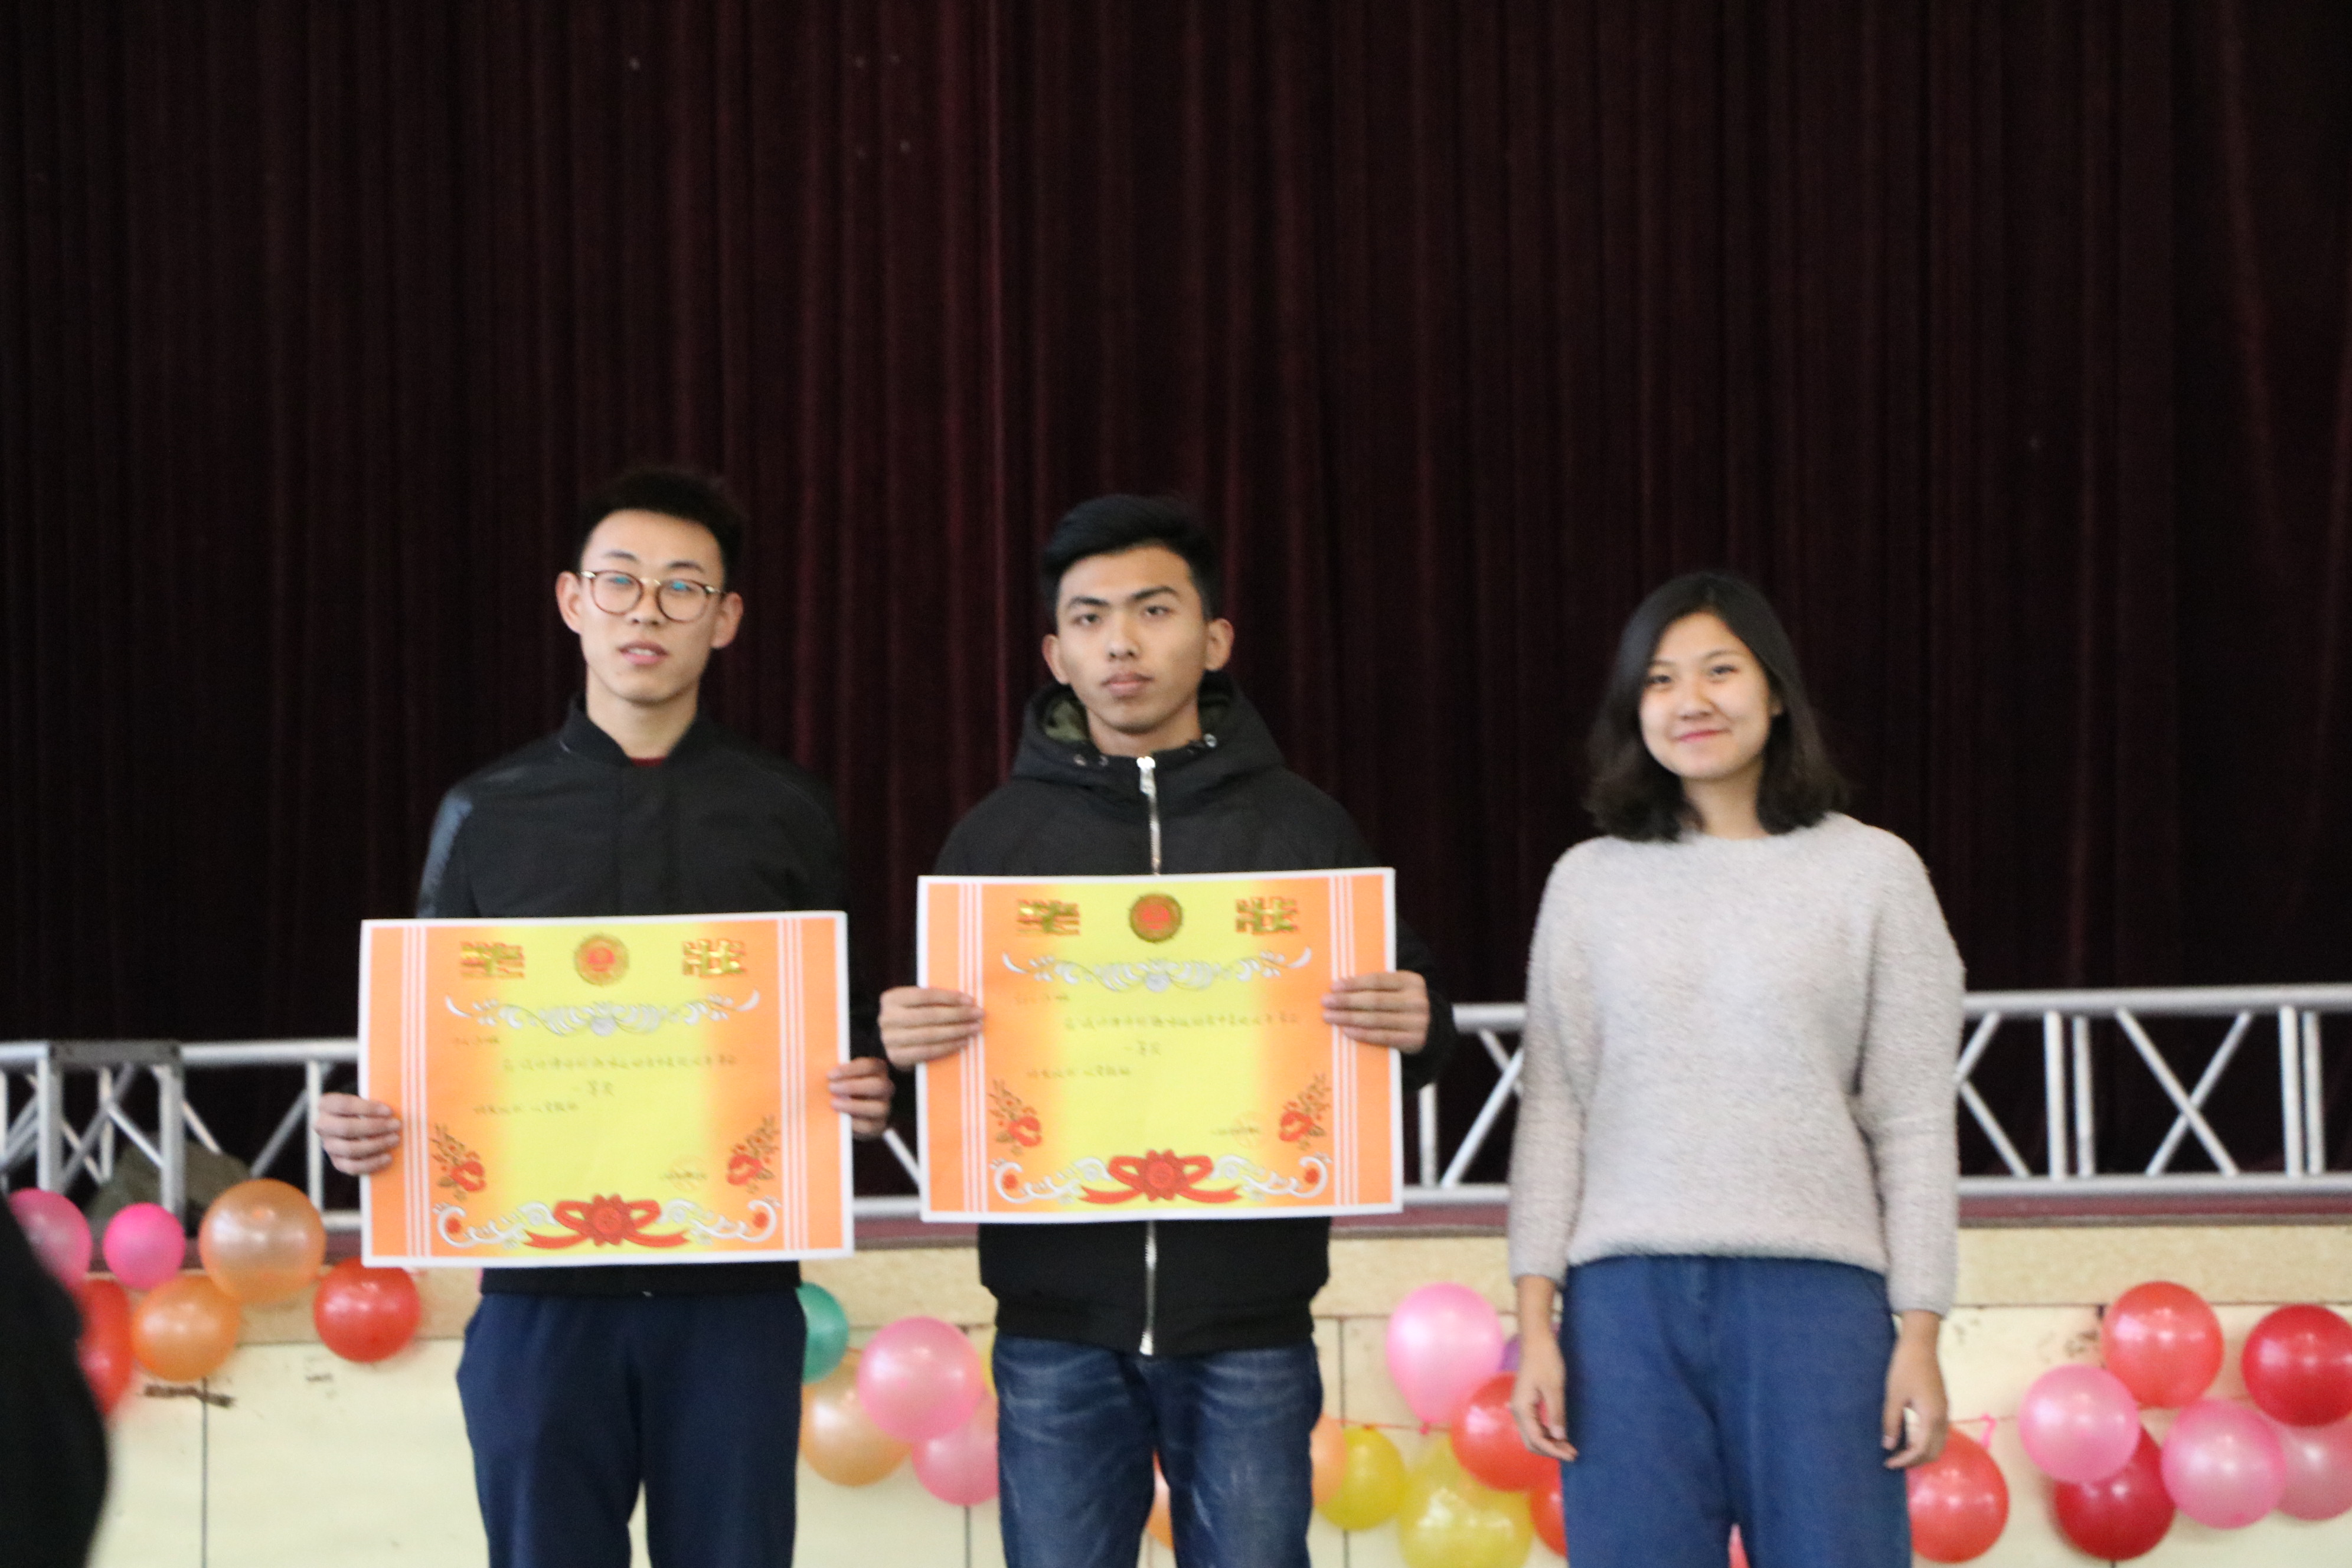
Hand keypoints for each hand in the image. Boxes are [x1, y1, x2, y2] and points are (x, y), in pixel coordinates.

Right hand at [318, 1091, 400, 1174]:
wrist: (355, 1122)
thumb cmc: (365, 1107)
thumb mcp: (365, 1098)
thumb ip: (375, 1099)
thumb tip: (396, 1106)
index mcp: (326, 1104)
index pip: (344, 1105)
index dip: (368, 1108)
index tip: (389, 1111)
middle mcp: (322, 1125)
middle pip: (346, 1128)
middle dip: (374, 1127)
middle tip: (396, 1125)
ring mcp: (328, 1145)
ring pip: (349, 1149)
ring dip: (376, 1145)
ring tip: (395, 1139)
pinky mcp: (336, 1162)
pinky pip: (352, 1167)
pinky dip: (371, 1164)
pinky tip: (388, 1158)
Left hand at [829, 1056, 894, 1137]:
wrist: (850, 1110)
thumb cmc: (842, 1087)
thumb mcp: (841, 1076)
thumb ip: (835, 1072)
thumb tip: (816, 1069)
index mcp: (878, 1070)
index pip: (870, 1066)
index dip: (850, 1070)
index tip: (830, 1074)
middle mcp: (886, 1087)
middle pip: (879, 1085)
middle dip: (853, 1086)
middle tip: (831, 1088)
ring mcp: (884, 1107)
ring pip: (879, 1107)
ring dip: (854, 1106)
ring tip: (833, 1104)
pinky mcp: (878, 1125)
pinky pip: (870, 1126)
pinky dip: (854, 1123)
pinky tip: (840, 1118)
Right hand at [880, 986, 983, 1067]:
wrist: (891, 1042)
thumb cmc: (911, 1017)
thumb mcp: (915, 1004)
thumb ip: (933, 1000)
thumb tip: (967, 1001)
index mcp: (892, 998)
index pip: (925, 995)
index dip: (950, 998)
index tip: (971, 1001)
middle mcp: (887, 1018)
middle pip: (929, 1015)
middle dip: (958, 1015)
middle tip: (979, 1015)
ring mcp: (890, 1039)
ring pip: (930, 1035)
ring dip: (957, 1031)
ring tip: (974, 1029)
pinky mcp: (897, 1057)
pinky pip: (927, 1052)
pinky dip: (948, 1047)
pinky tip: (963, 1042)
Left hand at [1321, 971, 1429, 1051]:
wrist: (1431, 1028)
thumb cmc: (1401, 1005)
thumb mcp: (1397, 990)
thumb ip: (1376, 987)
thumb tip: (1338, 988)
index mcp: (1411, 981)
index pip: (1378, 980)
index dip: (1354, 983)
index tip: (1333, 986)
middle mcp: (1417, 1000)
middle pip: (1375, 1000)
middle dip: (1347, 1001)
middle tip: (1325, 1002)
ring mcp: (1417, 1021)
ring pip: (1376, 1019)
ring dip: (1349, 1018)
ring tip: (1330, 1017)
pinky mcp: (1414, 1040)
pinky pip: (1383, 1037)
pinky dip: (1363, 1034)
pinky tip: (1347, 1031)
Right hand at [1509, 1275, 1577, 1460]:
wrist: (1536, 1340)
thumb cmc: (1546, 1361)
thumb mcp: (1554, 1388)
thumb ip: (1556, 1414)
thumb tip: (1560, 1438)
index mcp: (1522, 1409)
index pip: (1537, 1439)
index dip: (1554, 1450)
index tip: (1572, 1455)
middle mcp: (1518, 1411)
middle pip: (1531, 1441)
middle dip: (1551, 1450)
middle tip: (1572, 1453)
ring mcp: (1522, 1408)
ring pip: (1533, 1434)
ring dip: (1550, 1442)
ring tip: (1569, 1446)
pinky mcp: (1527, 1403)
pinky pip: (1535, 1425)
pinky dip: (1548, 1433)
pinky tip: (1560, 1433)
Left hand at [1883, 1311, 1949, 1466]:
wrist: (1921, 1345)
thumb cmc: (1905, 1368)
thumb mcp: (1894, 1395)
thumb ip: (1892, 1422)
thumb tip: (1888, 1446)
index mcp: (1932, 1417)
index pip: (1921, 1450)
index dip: (1905, 1460)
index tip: (1888, 1463)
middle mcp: (1943, 1418)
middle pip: (1934, 1452)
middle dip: (1915, 1461)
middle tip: (1894, 1462)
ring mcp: (1945, 1412)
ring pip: (1938, 1444)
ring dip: (1921, 1452)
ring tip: (1900, 1453)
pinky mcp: (1942, 1406)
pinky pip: (1937, 1433)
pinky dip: (1925, 1442)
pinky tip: (1909, 1438)